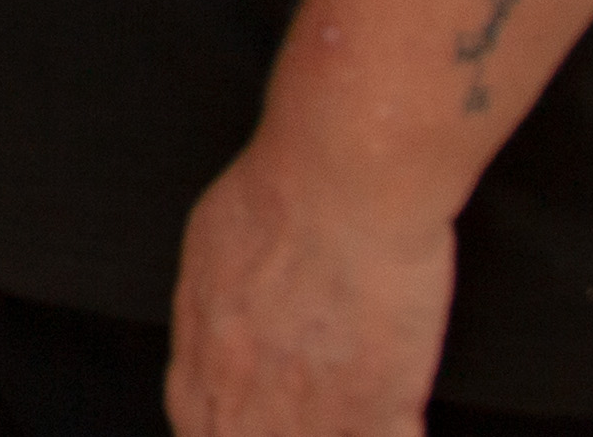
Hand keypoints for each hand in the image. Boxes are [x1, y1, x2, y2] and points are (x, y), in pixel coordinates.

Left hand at [168, 137, 452, 436]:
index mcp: (208, 344)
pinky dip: (397, 436)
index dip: (212, 429)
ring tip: (340, 415)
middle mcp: (252, 385)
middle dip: (266, 434)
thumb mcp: (212, 241)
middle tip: (294, 417)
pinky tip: (399, 423)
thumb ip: (214, 297)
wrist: (342, 182)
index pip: (193, 419)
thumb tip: (219, 317)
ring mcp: (315, 403)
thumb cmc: (281, 190)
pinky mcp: (379, 402)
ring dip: (328, 432)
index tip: (231, 424)